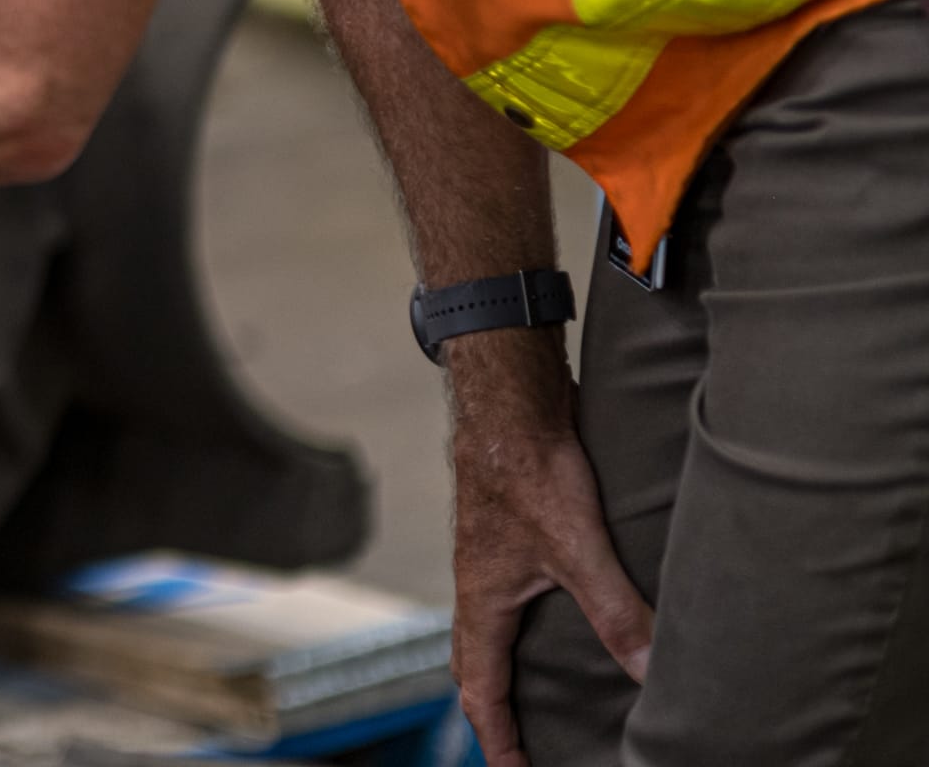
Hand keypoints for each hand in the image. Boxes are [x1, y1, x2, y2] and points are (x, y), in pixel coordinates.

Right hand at [445, 333, 653, 766]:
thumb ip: (616, 611)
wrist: (506, 394)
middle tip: (516, 743)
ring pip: (490, 626)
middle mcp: (478, 581)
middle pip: (474, 662)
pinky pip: (508, 593)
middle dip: (492, 708)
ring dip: (506, 664)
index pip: (479, 688)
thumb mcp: (576, 545)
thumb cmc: (523, 462)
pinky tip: (559, 612)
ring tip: (537, 689)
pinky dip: (521, 623)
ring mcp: (491, 554)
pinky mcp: (511, 527)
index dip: (497, 737)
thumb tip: (653, 671)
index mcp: (482, 597)